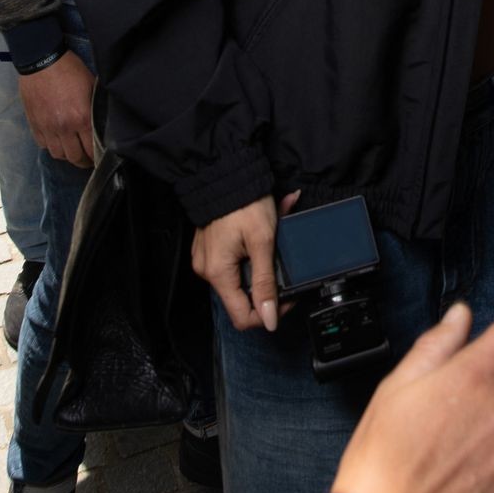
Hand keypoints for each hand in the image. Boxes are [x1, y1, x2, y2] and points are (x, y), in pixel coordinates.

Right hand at [18, 49, 95, 167]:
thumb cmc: (70, 69)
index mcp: (81, 118)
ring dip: (67, 155)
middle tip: (88, 159)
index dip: (97, 156)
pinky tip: (57, 140)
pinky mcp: (34, 124)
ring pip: (58, 154)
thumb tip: (102, 122)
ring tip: (73, 151)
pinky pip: (43, 144)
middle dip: (83, 161)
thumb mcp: (91, 85)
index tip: (100, 158)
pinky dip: (51, 145)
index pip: (91, 149)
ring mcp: (47, 127)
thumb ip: (95, 108)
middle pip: (74, 157)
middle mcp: (64, 127)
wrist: (42, 61)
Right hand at [192, 192, 282, 332]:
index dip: (267, 314)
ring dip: (261, 264)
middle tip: (284, 261)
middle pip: (243, 296)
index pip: (242, 316)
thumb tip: (269, 320)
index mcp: (218, 273)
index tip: (286, 299)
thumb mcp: (263, 242)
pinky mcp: (211, 249)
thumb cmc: (245, 202)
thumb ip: (266, 283)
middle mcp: (208, 271)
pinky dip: (251, 253)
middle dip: (267, 282)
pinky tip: (262, 235)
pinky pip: (233, 262)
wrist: (226, 172)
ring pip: (241, 277)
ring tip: (275, 241)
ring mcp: (207, 260)